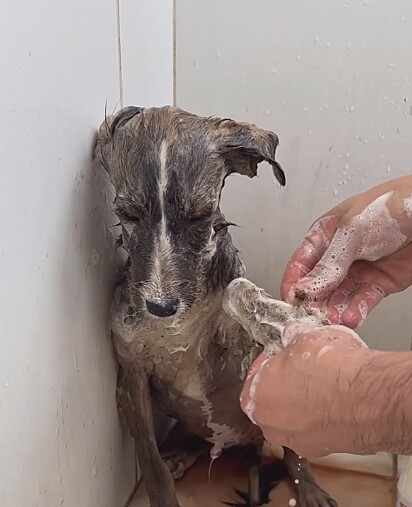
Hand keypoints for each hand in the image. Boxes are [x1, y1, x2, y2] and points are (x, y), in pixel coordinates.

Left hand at [240, 322, 370, 457]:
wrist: (368, 398)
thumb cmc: (332, 367)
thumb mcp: (303, 336)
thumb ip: (290, 341)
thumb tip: (291, 336)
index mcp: (258, 395)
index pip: (254, 377)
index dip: (268, 364)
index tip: (279, 357)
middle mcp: (270, 424)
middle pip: (270, 401)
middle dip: (283, 386)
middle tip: (301, 370)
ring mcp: (295, 441)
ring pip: (291, 418)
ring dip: (301, 404)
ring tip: (322, 386)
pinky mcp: (320, 450)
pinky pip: (313, 430)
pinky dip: (320, 418)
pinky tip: (334, 404)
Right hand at [281, 176, 411, 327]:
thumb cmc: (392, 206)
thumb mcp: (352, 232)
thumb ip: (329, 263)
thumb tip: (307, 286)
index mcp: (326, 234)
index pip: (301, 262)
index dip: (293, 282)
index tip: (290, 299)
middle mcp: (339, 254)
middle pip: (318, 283)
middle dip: (314, 301)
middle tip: (312, 315)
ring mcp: (359, 269)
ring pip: (339, 296)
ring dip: (334, 309)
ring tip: (333, 318)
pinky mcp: (379, 282)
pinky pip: (362, 300)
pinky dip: (355, 310)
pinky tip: (350, 316)